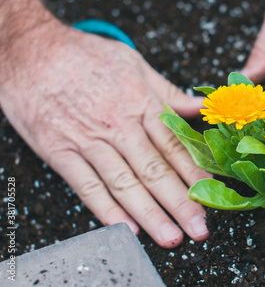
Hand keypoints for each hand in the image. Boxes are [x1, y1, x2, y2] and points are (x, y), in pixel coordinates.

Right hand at [0, 22, 209, 247]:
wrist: (30, 49)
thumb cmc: (84, 54)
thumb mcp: (134, 63)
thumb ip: (169, 91)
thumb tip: (201, 106)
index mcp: (141, 103)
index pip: (175, 146)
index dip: (196, 174)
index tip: (212, 195)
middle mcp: (119, 125)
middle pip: (155, 170)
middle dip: (181, 203)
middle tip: (199, 228)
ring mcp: (88, 140)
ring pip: (125, 184)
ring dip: (150, 214)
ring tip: (170, 236)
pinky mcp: (59, 151)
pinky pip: (87, 186)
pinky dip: (106, 209)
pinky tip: (126, 228)